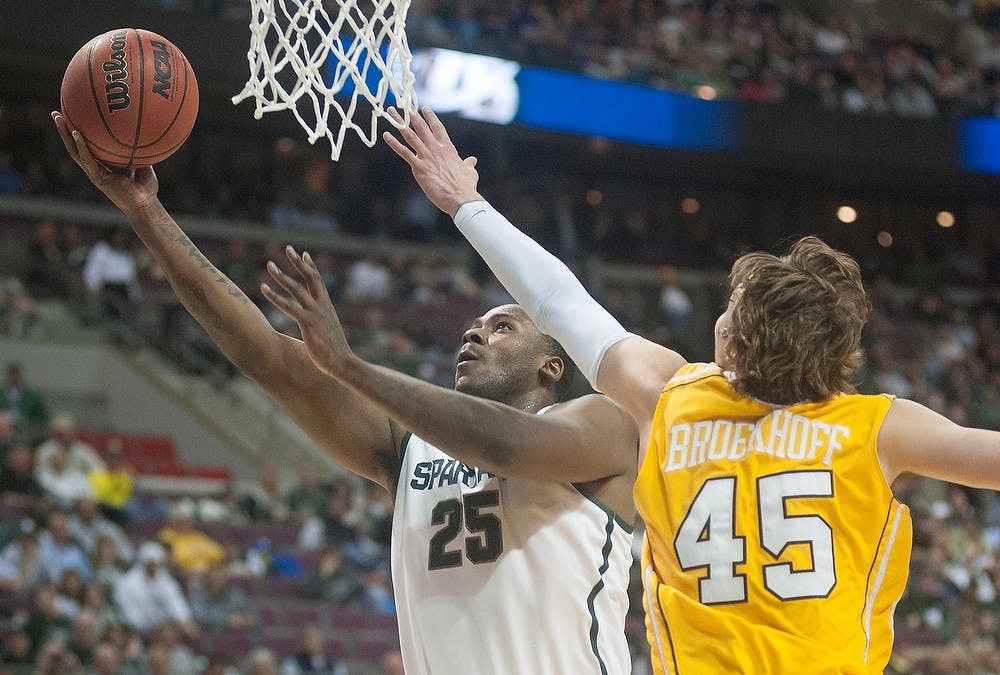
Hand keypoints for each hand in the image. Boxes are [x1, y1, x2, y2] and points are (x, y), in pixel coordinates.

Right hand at [50, 111, 158, 216]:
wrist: (145, 204)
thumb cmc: (146, 187)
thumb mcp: (144, 162)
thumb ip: (140, 149)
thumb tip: (145, 130)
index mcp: (103, 164)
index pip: (87, 146)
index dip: (80, 133)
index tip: (74, 116)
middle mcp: (95, 167)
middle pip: (75, 146)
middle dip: (64, 130)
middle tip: (56, 113)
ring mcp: (94, 173)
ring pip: (74, 151)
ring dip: (64, 134)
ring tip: (57, 117)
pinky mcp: (96, 177)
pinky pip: (86, 159)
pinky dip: (81, 146)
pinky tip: (76, 133)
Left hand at [261, 246, 352, 376]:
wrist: (342, 362)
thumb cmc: (334, 353)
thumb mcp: (328, 333)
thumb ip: (321, 326)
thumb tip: (318, 329)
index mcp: (327, 307)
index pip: (319, 282)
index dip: (311, 267)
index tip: (304, 254)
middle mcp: (322, 306)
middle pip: (310, 278)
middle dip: (298, 263)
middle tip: (288, 248)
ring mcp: (315, 313)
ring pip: (297, 289)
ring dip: (282, 275)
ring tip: (269, 265)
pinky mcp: (308, 323)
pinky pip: (288, 306)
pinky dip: (275, 296)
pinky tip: (263, 288)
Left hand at [382, 107, 482, 216]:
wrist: (460, 197)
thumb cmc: (466, 186)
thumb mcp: (469, 171)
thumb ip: (469, 163)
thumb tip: (473, 160)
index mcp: (448, 148)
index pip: (438, 128)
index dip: (431, 117)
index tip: (424, 108)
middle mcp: (436, 148)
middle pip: (421, 127)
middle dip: (412, 114)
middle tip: (403, 104)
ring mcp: (427, 156)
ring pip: (410, 135)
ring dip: (399, 122)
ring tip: (391, 112)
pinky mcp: (419, 167)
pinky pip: (404, 152)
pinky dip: (394, 143)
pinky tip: (386, 135)